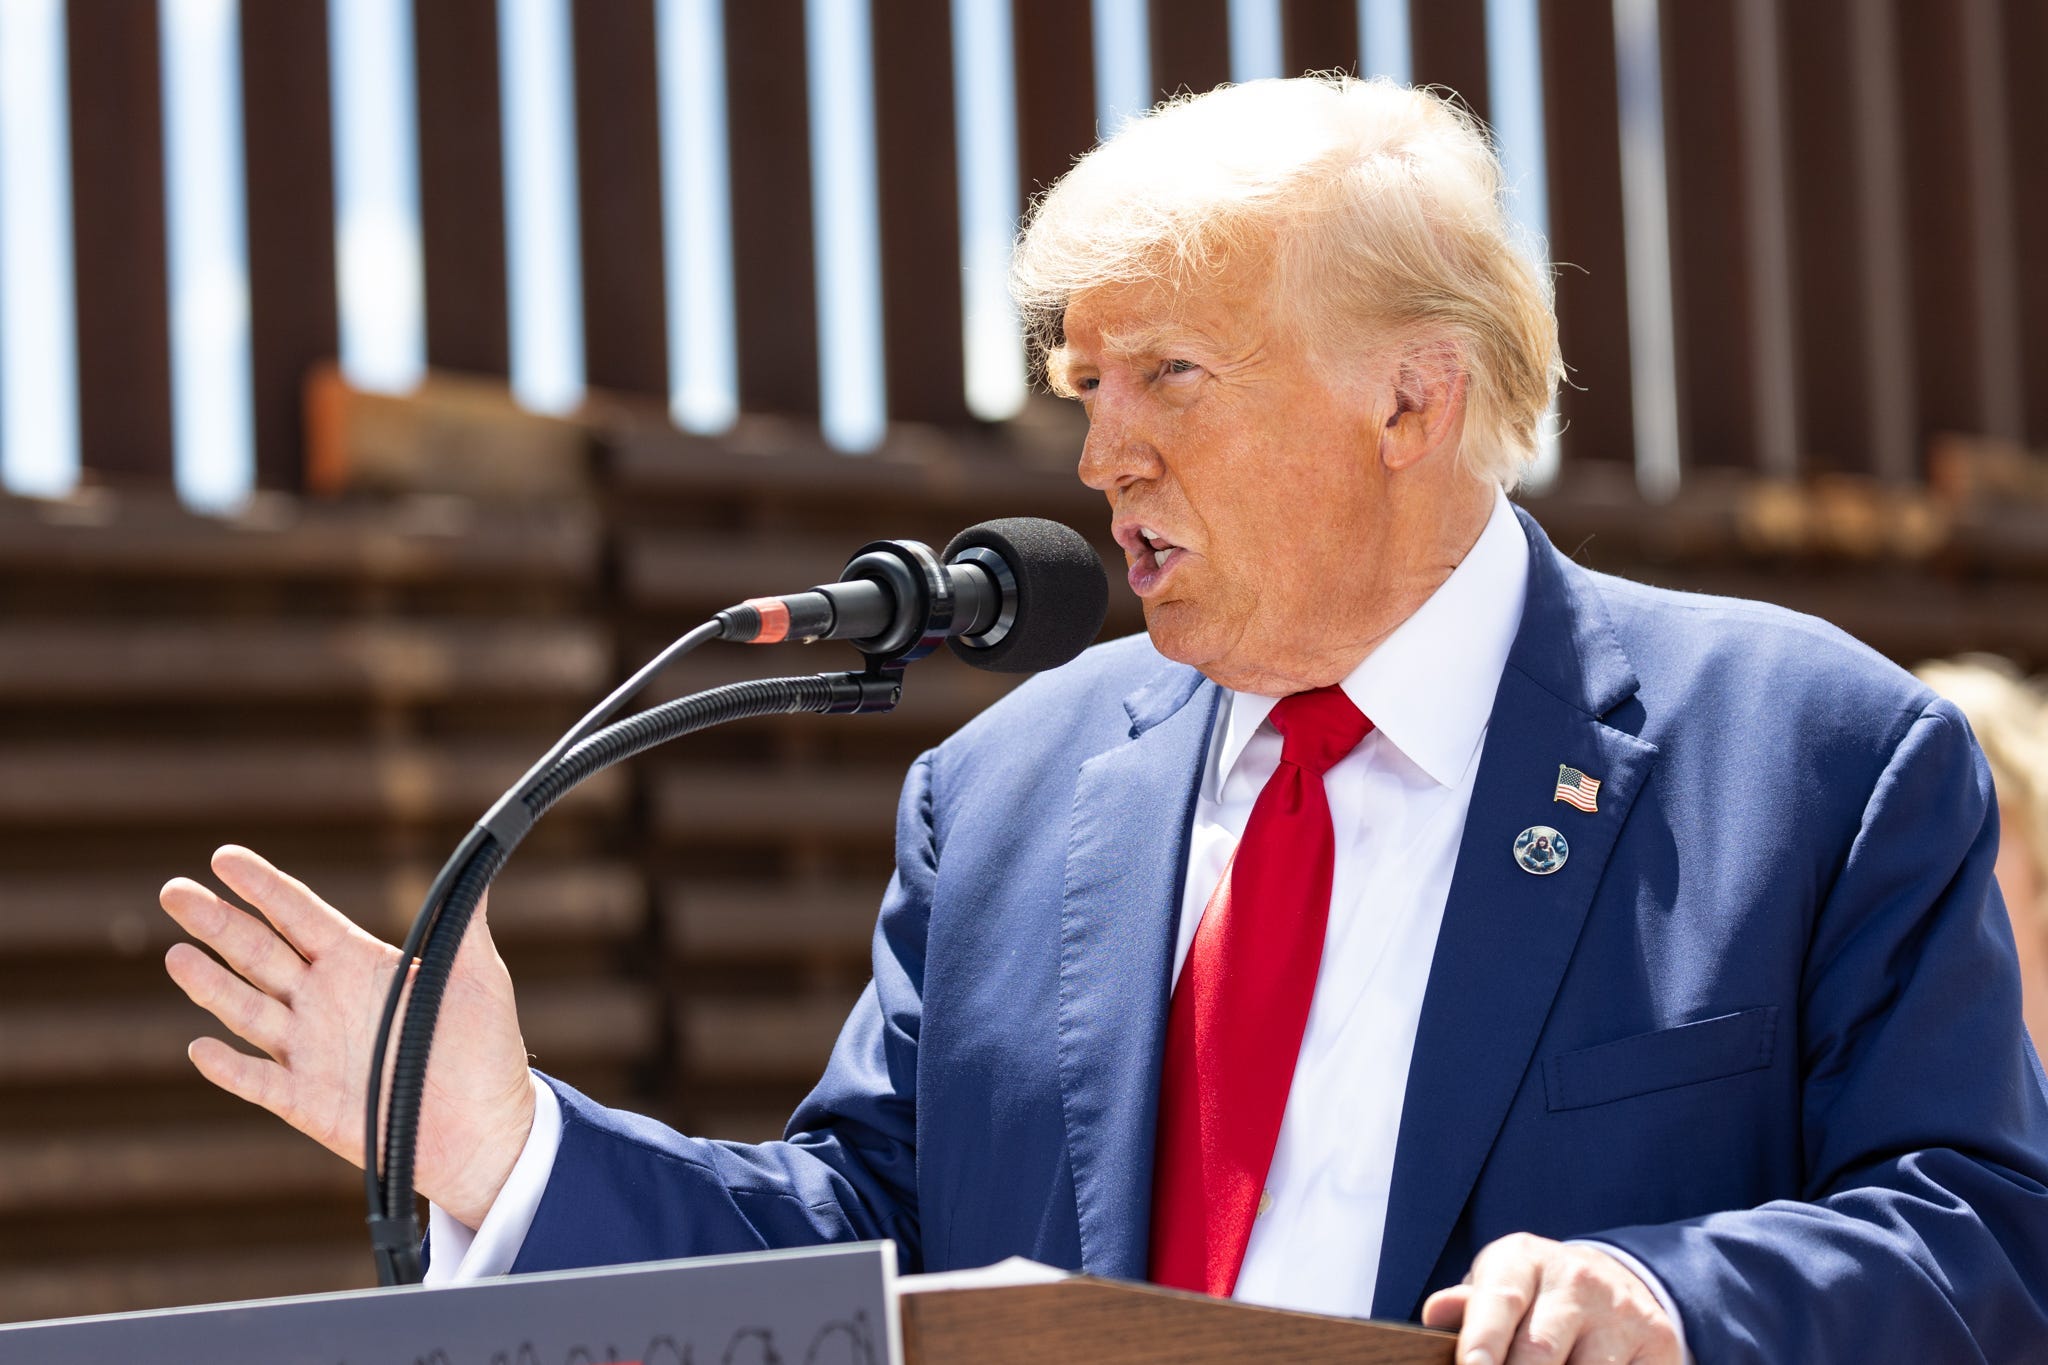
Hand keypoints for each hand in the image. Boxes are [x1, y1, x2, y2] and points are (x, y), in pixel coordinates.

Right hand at [161, 846, 536, 1228]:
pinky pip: (260, 1082)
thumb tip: (480, 857)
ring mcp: (310, 1051)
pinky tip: (202, 1048)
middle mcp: (324, 1000)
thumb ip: (463, 923)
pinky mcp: (307, 1102)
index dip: (263, 887)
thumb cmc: (483, 1048)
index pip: (300, 915)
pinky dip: (231, 1068)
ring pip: (249, 1010)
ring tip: (178, 955)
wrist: (485, 1128)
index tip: (224, 857)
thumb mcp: (476, 976)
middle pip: (259, 953)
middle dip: (217, 922)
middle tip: (174, 891)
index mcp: (358, 964)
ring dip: (212, 985)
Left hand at [1421, 1233, 1681, 1364]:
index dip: (1483, 1341)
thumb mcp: (1497, 1287)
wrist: (1615, 1282)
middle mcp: (1576, 1279)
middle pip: (1540, 1351)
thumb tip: (1437, 1314)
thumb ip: (1470, 1307)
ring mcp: (1621, 1311)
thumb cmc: (1533, 1297)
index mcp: (1523, 1259)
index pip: (1500, 1301)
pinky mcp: (1658, 1344)